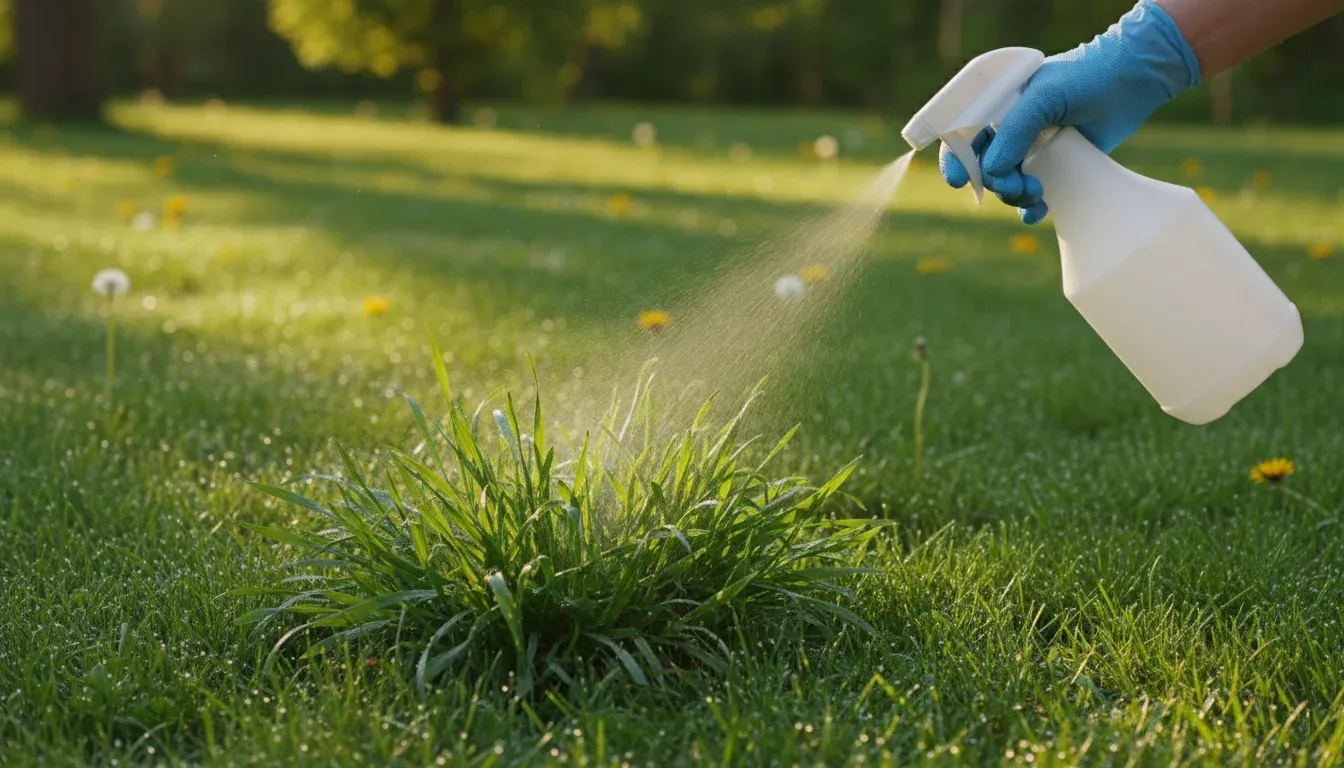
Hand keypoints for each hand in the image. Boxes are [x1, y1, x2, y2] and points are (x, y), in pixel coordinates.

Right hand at [940, 0, 1201, 223]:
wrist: (1131, 81)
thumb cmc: (1085, 77)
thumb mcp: (1043, 98)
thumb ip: (1014, 133)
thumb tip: (992, 172)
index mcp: (997, 106)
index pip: (963, 136)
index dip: (957, 160)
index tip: (960, 181)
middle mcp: (1009, 128)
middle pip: (983, 167)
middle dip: (995, 183)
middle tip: (1015, 187)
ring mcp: (1031, 148)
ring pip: (1006, 183)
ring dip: (1014, 196)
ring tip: (1037, 194)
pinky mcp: (1054, 165)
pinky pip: (1032, 194)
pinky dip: (1030, 208)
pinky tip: (1038, 212)